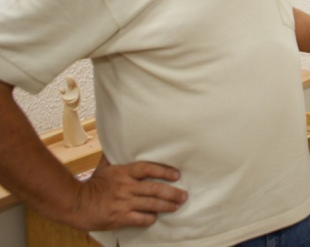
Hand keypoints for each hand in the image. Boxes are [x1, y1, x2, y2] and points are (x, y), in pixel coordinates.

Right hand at [69, 157, 186, 230]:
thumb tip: (118, 141)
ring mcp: (123, 203)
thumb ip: (114, 157)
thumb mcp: (103, 168)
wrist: (75, 204)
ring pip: (151, 204)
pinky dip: (150, 218)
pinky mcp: (119, 217)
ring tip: (176, 206)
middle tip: (184, 195)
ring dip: (166, 205)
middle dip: (172, 192)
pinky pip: (140, 218)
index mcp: (123, 172)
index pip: (148, 168)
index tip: (177, 175)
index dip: (164, 171)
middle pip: (154, 188)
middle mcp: (125, 187)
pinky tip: (155, 217)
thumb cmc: (92, 185)